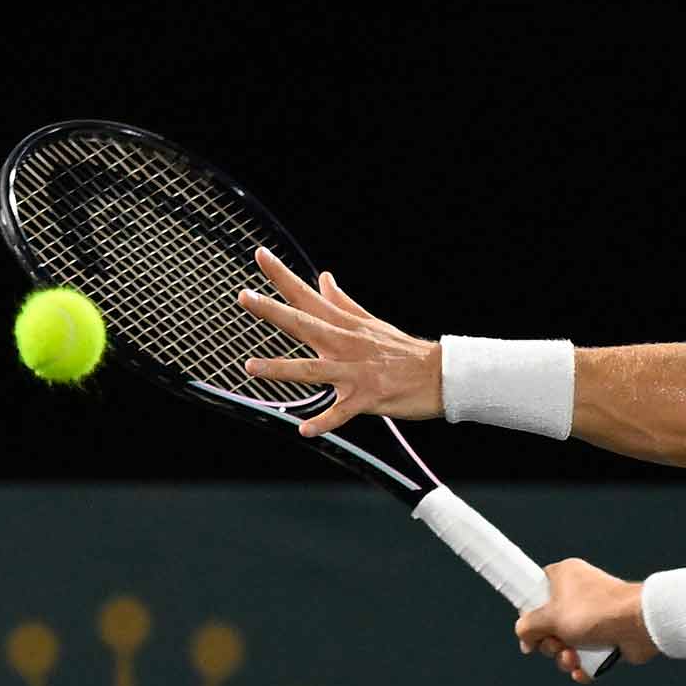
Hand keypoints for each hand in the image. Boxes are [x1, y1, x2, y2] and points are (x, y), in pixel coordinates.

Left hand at [237, 247, 441, 435]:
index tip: (259, 255)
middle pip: (304, 324)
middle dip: (272, 311)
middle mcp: (345, 344)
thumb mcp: (370, 322)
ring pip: (313, 370)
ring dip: (281, 369)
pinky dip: (323, 422)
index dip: (282, 276)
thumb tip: (323, 279)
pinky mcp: (367, 398)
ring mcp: (355, 372)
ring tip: (251, 367)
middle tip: (245, 297)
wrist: (440, 375)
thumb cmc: (402, 351)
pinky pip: (341, 413)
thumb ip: (341, 303)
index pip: (307, 296)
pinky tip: (305, 430)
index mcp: (344, 325)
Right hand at [514, 558, 660, 683]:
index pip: (536, 591)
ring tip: (573, 658)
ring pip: (567, 643)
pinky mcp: (607, 637)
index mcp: (564, 577)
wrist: (639, 624)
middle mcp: (579, 594)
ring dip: (565, 658)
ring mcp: (594, 617)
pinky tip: (582, 670)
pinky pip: (586, 655)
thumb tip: (525, 638)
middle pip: (550, 624)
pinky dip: (582, 666)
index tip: (529, 629)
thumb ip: (528, 626)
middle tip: (557, 644)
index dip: (529, 612)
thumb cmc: (595, 612)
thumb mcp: (550, 617)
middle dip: (550, 643)